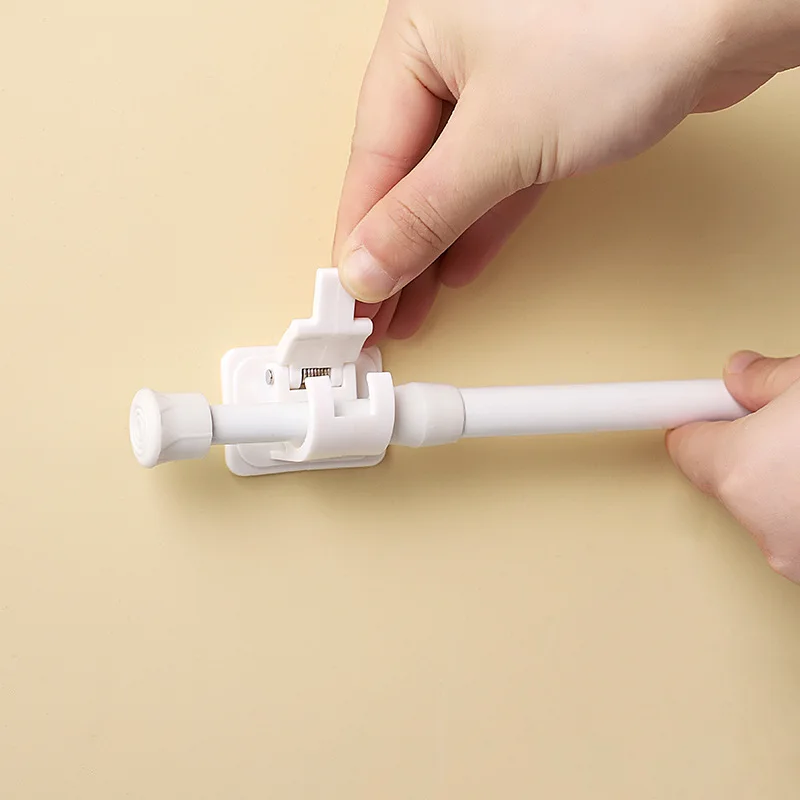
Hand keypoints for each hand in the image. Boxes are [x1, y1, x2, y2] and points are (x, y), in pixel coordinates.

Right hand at [333, 0, 799, 340]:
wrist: (735, 10)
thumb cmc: (625, 25)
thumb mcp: (498, 141)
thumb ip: (426, 213)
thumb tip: (370, 263)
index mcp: (417, 36)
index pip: (371, 160)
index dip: (359, 238)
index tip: (350, 296)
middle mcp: (454, 52)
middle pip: (407, 174)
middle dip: (395, 252)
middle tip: (376, 314)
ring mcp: (503, 78)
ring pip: (452, 181)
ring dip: (434, 247)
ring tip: (412, 306)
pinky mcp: (548, 106)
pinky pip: (498, 174)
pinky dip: (481, 222)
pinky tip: (459, 266)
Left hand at [667, 352, 799, 582]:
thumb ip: (765, 379)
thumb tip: (741, 373)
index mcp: (740, 472)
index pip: (686, 445)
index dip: (692, 418)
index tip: (682, 410)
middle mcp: (762, 526)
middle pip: (727, 476)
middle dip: (751, 446)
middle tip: (792, 422)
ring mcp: (798, 558)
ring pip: (769, 506)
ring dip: (789, 479)